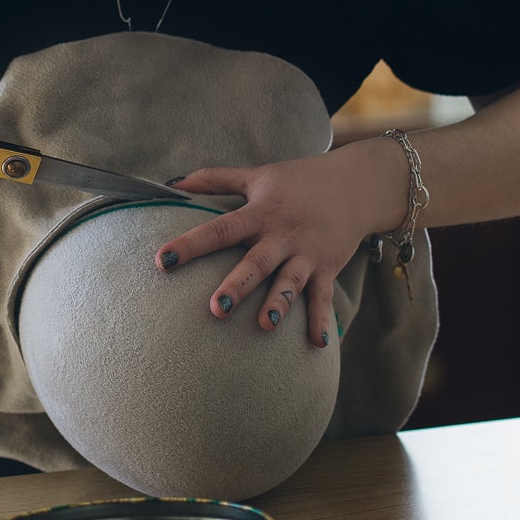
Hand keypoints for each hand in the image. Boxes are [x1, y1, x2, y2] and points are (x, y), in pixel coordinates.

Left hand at [153, 139, 406, 346]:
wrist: (356, 184)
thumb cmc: (298, 180)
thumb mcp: (256, 176)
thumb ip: (214, 179)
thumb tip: (172, 184)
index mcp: (259, 213)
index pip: (219, 230)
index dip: (190, 244)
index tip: (163, 260)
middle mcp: (282, 235)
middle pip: (256, 263)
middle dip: (237, 285)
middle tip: (216, 308)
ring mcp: (307, 253)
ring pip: (290, 282)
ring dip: (278, 304)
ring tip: (265, 325)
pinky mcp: (327, 267)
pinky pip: (323, 297)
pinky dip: (321, 320)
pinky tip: (317, 344)